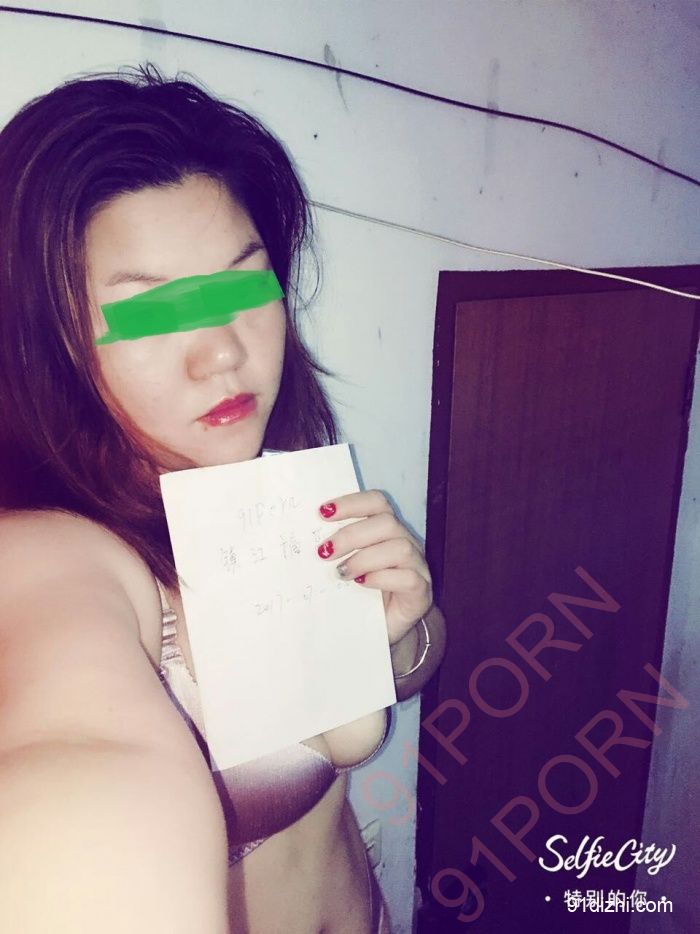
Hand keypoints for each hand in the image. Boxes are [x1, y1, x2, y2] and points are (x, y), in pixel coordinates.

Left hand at [316, 491, 432, 645]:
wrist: (374, 634)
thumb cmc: (356, 597)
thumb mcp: (342, 567)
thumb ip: (332, 550)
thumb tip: (301, 538)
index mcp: (386, 530)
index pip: (376, 502)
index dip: (351, 503)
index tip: (322, 513)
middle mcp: (406, 543)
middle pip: (387, 522)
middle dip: (351, 535)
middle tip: (324, 552)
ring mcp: (417, 568)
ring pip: (400, 548)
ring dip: (364, 558)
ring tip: (341, 573)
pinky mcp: (421, 593)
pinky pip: (408, 578)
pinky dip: (381, 578)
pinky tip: (361, 584)